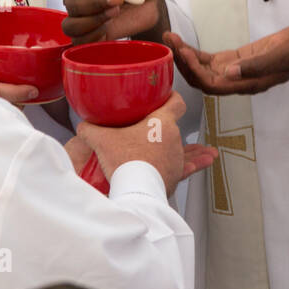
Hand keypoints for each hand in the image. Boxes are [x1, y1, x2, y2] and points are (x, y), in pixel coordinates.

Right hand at [61, 0, 169, 44]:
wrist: (149, 3)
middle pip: (73, 6)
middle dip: (97, 4)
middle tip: (118, 0)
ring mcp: (79, 18)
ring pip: (71, 26)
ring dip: (94, 21)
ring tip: (114, 13)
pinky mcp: (88, 35)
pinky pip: (79, 42)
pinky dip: (94, 36)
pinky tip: (109, 26)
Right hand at [76, 92, 200, 195]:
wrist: (136, 190)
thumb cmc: (125, 161)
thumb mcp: (101, 140)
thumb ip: (90, 129)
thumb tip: (82, 126)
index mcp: (161, 123)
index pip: (176, 102)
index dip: (173, 98)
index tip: (169, 98)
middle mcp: (174, 139)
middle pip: (177, 128)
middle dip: (170, 129)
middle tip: (167, 129)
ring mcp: (176, 159)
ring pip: (186, 151)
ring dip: (191, 151)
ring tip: (205, 152)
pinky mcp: (175, 177)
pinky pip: (185, 168)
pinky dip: (191, 166)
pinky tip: (197, 166)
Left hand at [166, 25, 288, 95]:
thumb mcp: (281, 55)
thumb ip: (256, 66)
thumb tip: (229, 73)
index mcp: (247, 84)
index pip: (212, 84)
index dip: (195, 71)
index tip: (183, 52)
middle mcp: (237, 82)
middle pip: (201, 79)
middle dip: (183, 63)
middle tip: (169, 41)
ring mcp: (234, 72)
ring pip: (202, 70)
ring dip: (185, 57)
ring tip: (171, 38)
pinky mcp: (234, 61)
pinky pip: (209, 61)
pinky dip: (194, 53)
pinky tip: (182, 43)